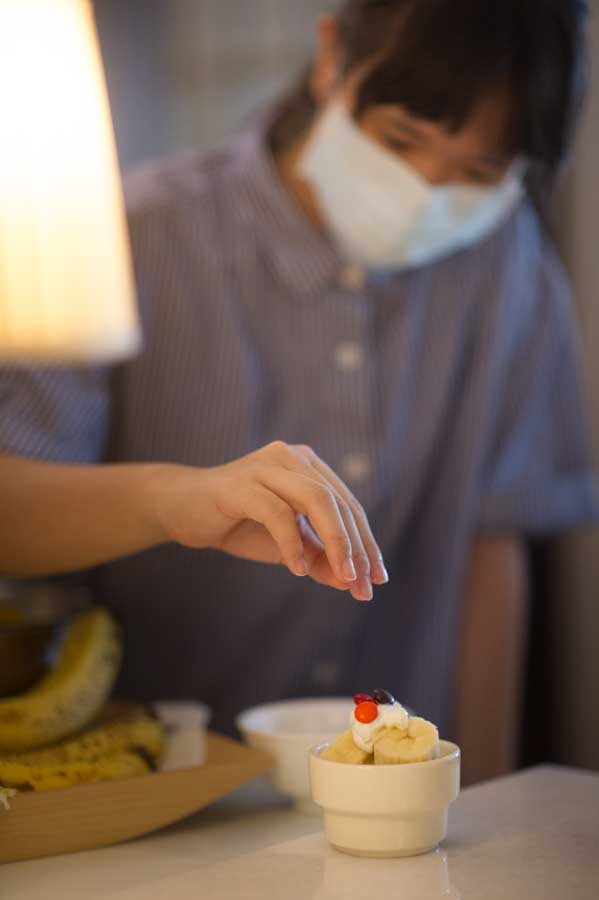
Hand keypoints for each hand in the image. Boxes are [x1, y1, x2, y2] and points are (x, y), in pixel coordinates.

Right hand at [152, 442, 388, 601]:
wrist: (181, 511)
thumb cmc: (239, 525)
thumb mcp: (288, 547)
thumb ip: (320, 559)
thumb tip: (353, 583)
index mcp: (308, 466)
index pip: (348, 505)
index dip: (366, 542)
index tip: (377, 579)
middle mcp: (291, 457)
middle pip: (337, 501)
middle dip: (354, 547)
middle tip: (362, 586)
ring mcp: (265, 466)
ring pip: (315, 499)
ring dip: (334, 542)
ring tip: (342, 577)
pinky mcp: (239, 483)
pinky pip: (276, 512)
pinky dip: (291, 543)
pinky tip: (297, 569)